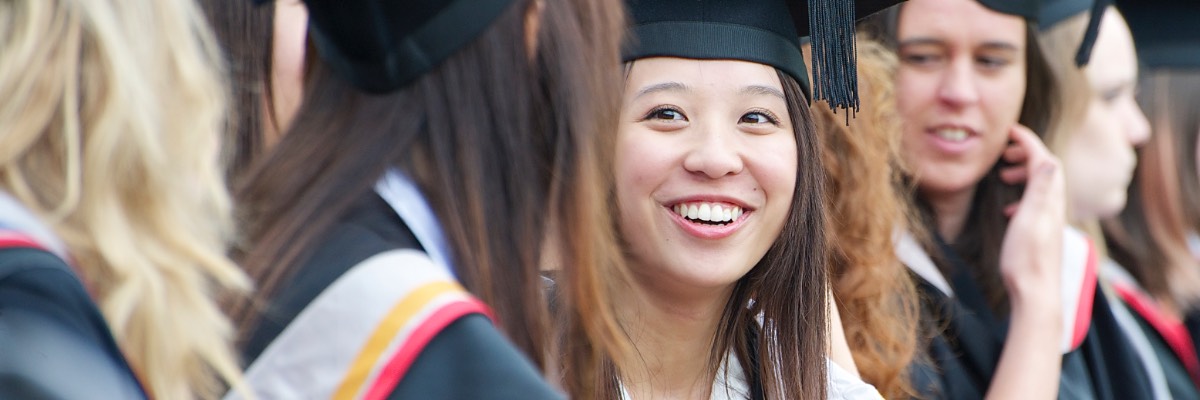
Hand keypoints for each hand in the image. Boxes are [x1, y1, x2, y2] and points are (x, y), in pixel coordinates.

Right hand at [997, 125, 1064, 308]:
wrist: (1036, 294)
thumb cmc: (1027, 259)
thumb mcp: (1030, 220)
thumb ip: (1039, 189)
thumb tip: (1048, 158)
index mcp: (1050, 199)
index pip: (1044, 158)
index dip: (1028, 141)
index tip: (1009, 130)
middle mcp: (1054, 207)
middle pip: (1046, 169)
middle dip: (1026, 154)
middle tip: (1004, 152)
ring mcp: (1049, 221)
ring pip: (1040, 187)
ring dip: (1024, 174)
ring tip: (1004, 175)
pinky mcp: (1042, 233)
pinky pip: (1035, 204)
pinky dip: (1022, 196)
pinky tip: (1008, 209)